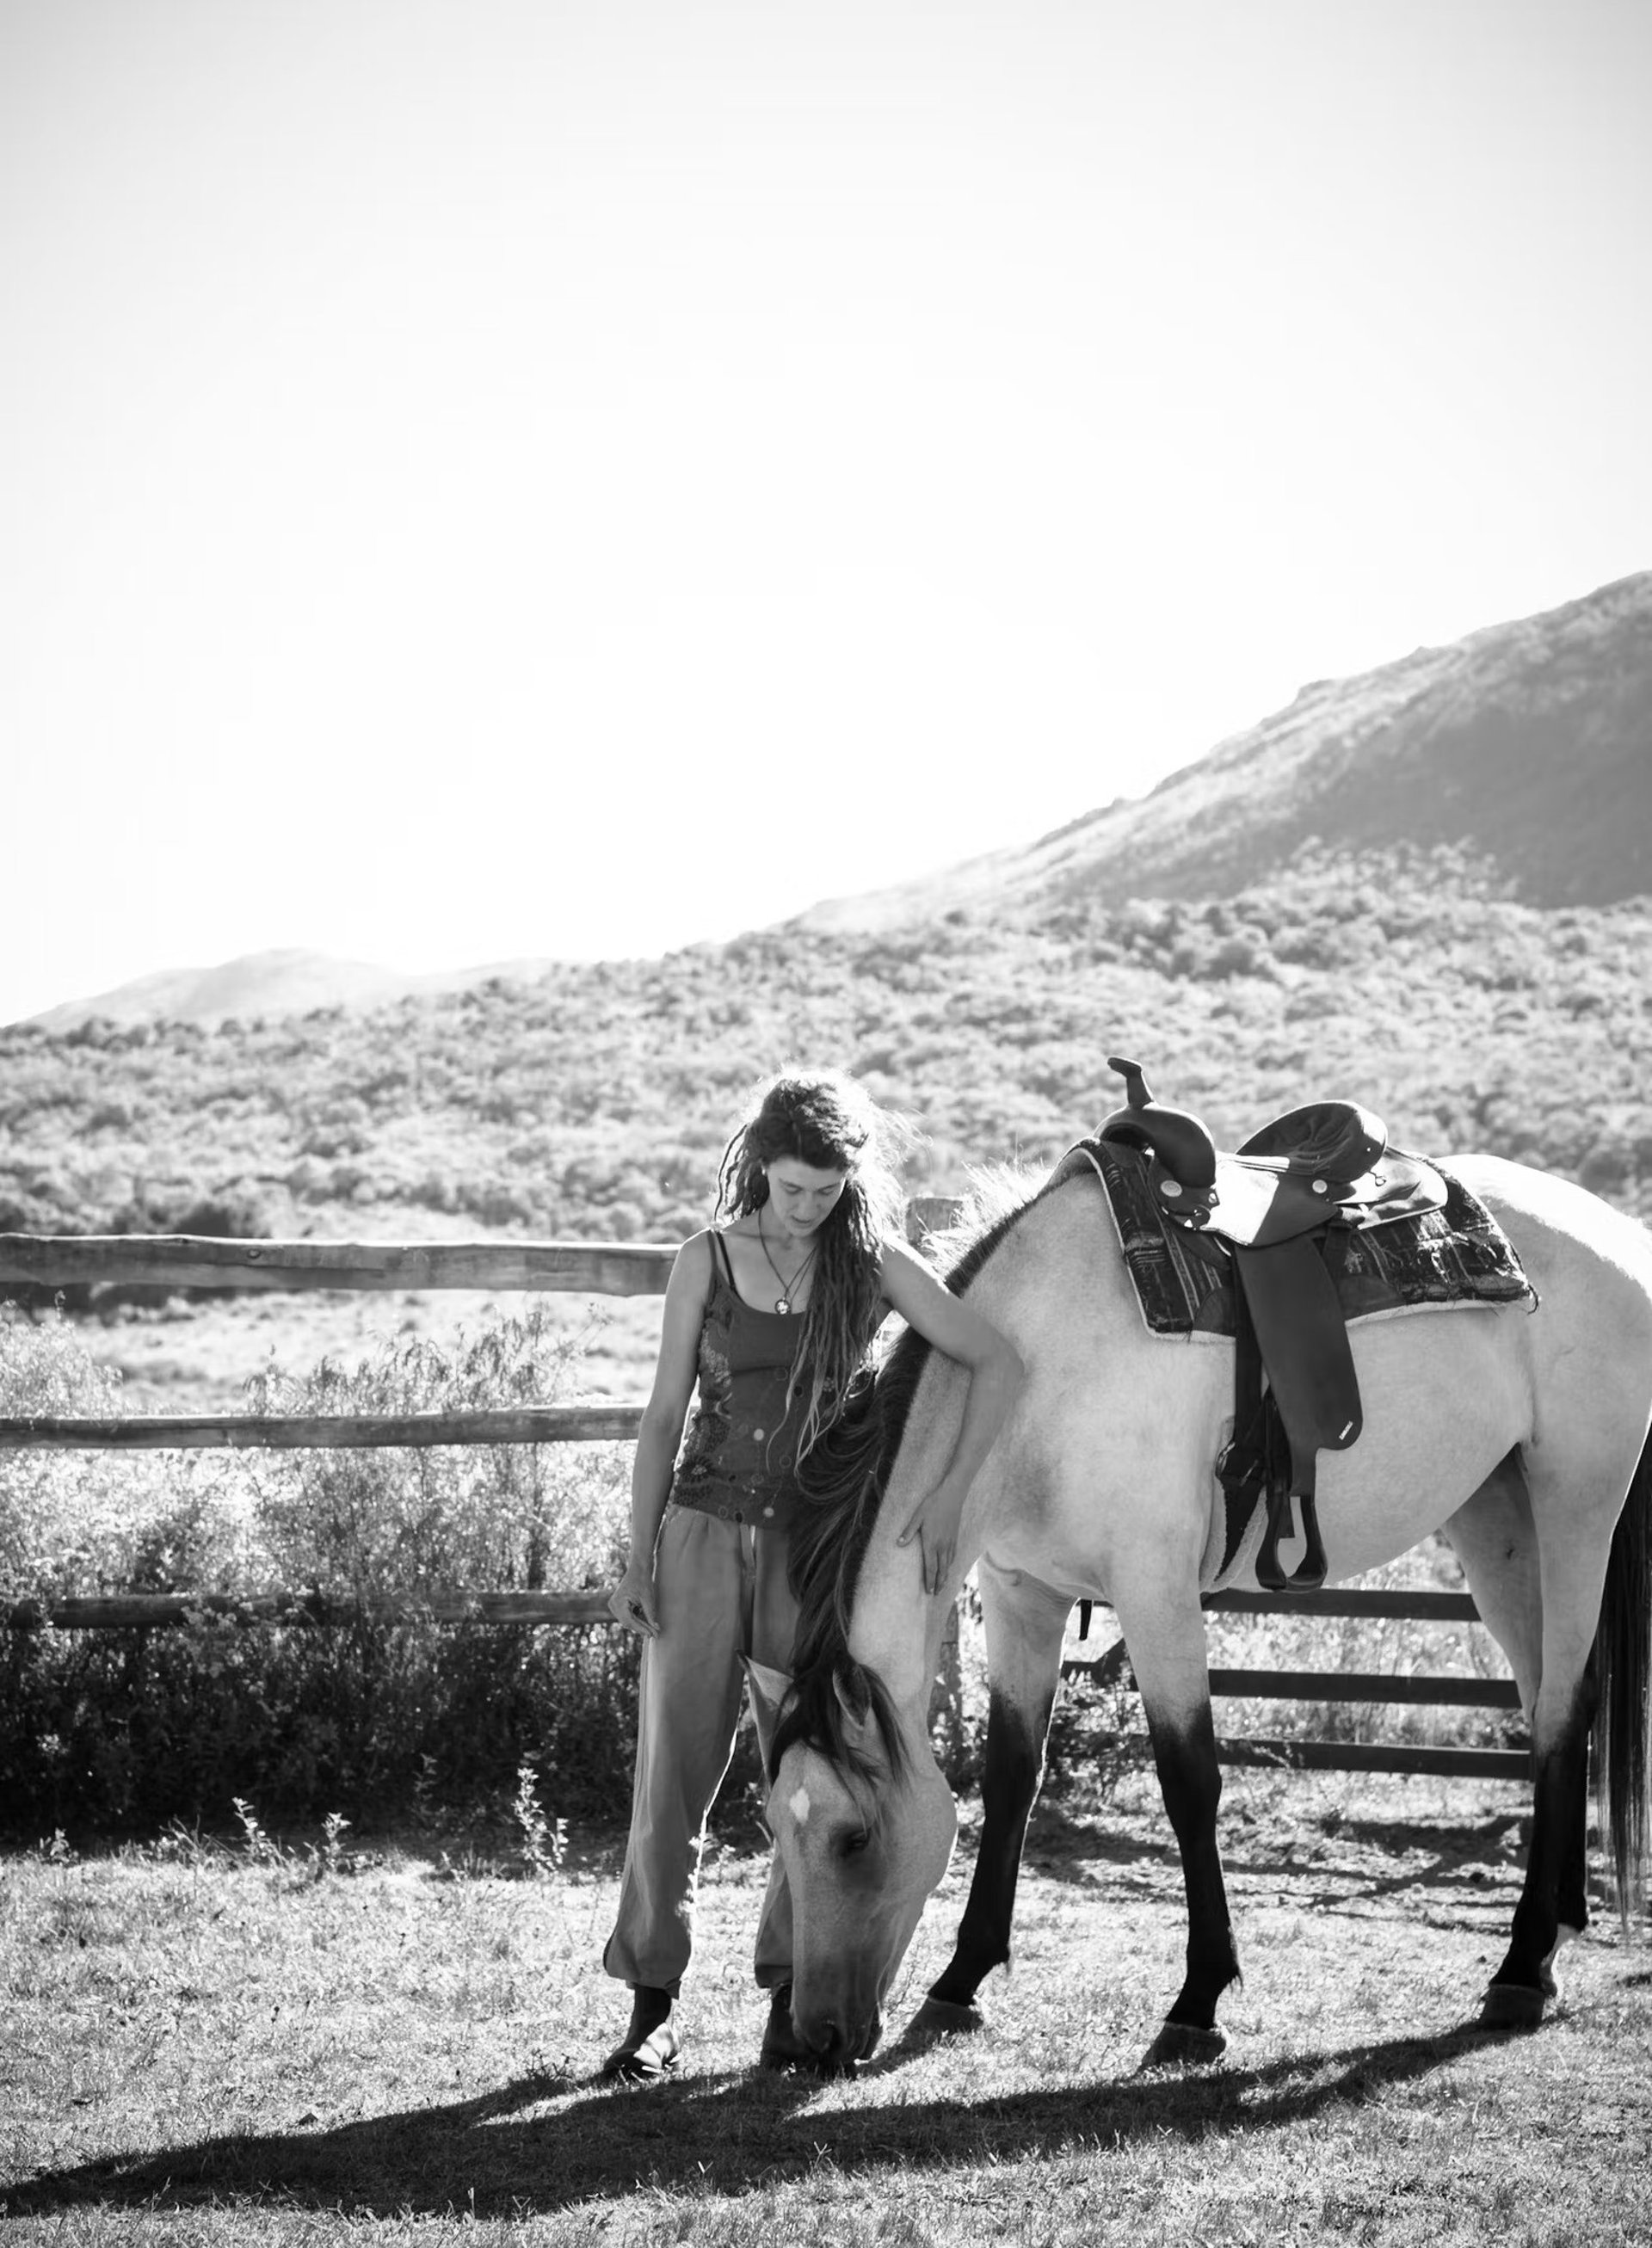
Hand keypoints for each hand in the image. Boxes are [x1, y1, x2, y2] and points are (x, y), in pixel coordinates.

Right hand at [608, 1560, 659, 1638]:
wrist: (638, 1568)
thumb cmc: (643, 1580)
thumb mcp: (648, 1598)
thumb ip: (650, 1614)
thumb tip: (656, 1629)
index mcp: (618, 1602)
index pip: (629, 1620)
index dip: (641, 1629)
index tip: (652, 1634)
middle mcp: (613, 1604)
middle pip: (628, 1622)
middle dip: (641, 1628)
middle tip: (655, 1635)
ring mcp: (614, 1605)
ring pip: (627, 1621)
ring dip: (639, 1625)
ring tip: (652, 1630)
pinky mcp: (617, 1605)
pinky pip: (626, 1616)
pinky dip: (636, 1620)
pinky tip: (646, 1624)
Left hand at [896, 1480, 965, 1594]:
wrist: (952, 1495)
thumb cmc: (932, 1504)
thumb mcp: (917, 1516)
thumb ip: (908, 1531)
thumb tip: (898, 1544)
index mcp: (931, 1542)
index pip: (930, 1567)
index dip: (929, 1580)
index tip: (928, 1591)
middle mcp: (942, 1545)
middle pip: (941, 1570)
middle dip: (938, 1583)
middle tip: (935, 1594)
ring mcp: (950, 1542)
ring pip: (948, 1564)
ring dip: (945, 1577)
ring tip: (941, 1586)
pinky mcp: (955, 1537)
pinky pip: (953, 1556)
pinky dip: (950, 1565)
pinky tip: (948, 1568)